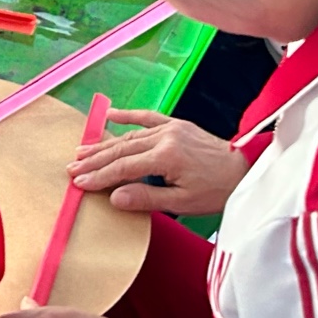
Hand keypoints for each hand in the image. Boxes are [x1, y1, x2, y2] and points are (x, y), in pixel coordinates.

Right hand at [65, 108, 249, 214]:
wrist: (245, 171)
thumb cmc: (217, 190)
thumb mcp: (182, 203)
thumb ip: (147, 198)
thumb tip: (114, 197)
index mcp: (167, 156)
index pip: (124, 167)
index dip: (99, 176)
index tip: (79, 182)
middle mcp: (166, 137)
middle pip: (121, 148)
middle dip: (95, 159)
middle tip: (72, 167)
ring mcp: (171, 127)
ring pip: (130, 134)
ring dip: (105, 142)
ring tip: (82, 150)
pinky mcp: (178, 124)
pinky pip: (149, 117)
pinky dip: (128, 115)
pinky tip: (111, 114)